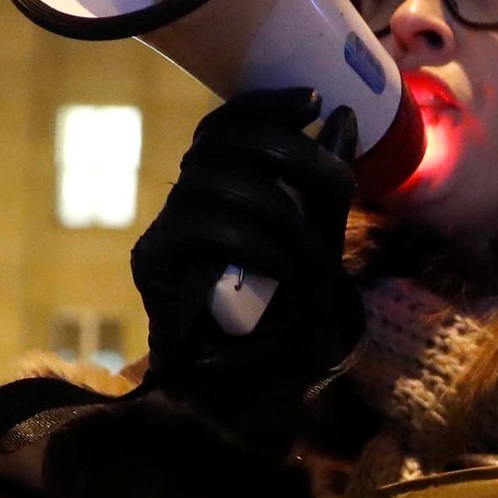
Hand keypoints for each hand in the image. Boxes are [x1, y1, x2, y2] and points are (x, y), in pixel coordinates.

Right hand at [130, 89, 364, 438]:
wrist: (254, 396)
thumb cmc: (286, 322)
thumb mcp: (320, 245)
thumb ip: (325, 189)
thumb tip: (344, 116)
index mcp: (219, 192)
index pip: (226, 127)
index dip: (265, 106)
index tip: (316, 102)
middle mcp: (185, 204)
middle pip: (222, 145)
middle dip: (291, 154)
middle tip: (338, 185)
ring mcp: (165, 234)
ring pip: (213, 182)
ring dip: (279, 211)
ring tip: (308, 256)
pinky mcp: (153, 267)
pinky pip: (202, 228)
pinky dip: (253, 242)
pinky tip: (282, 268)